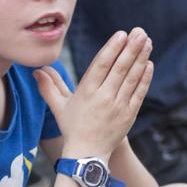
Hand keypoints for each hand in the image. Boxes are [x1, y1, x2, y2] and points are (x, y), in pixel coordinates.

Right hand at [35, 27, 152, 156]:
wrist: (88, 154)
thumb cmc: (72, 128)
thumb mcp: (58, 107)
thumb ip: (48, 87)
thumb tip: (36, 69)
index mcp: (86, 92)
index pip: (101, 65)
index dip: (112, 48)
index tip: (122, 34)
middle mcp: (103, 98)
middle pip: (120, 68)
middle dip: (131, 48)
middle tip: (140, 31)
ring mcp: (118, 106)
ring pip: (132, 78)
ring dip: (141, 59)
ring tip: (147, 42)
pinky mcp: (129, 115)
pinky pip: (139, 93)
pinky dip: (145, 78)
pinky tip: (149, 64)